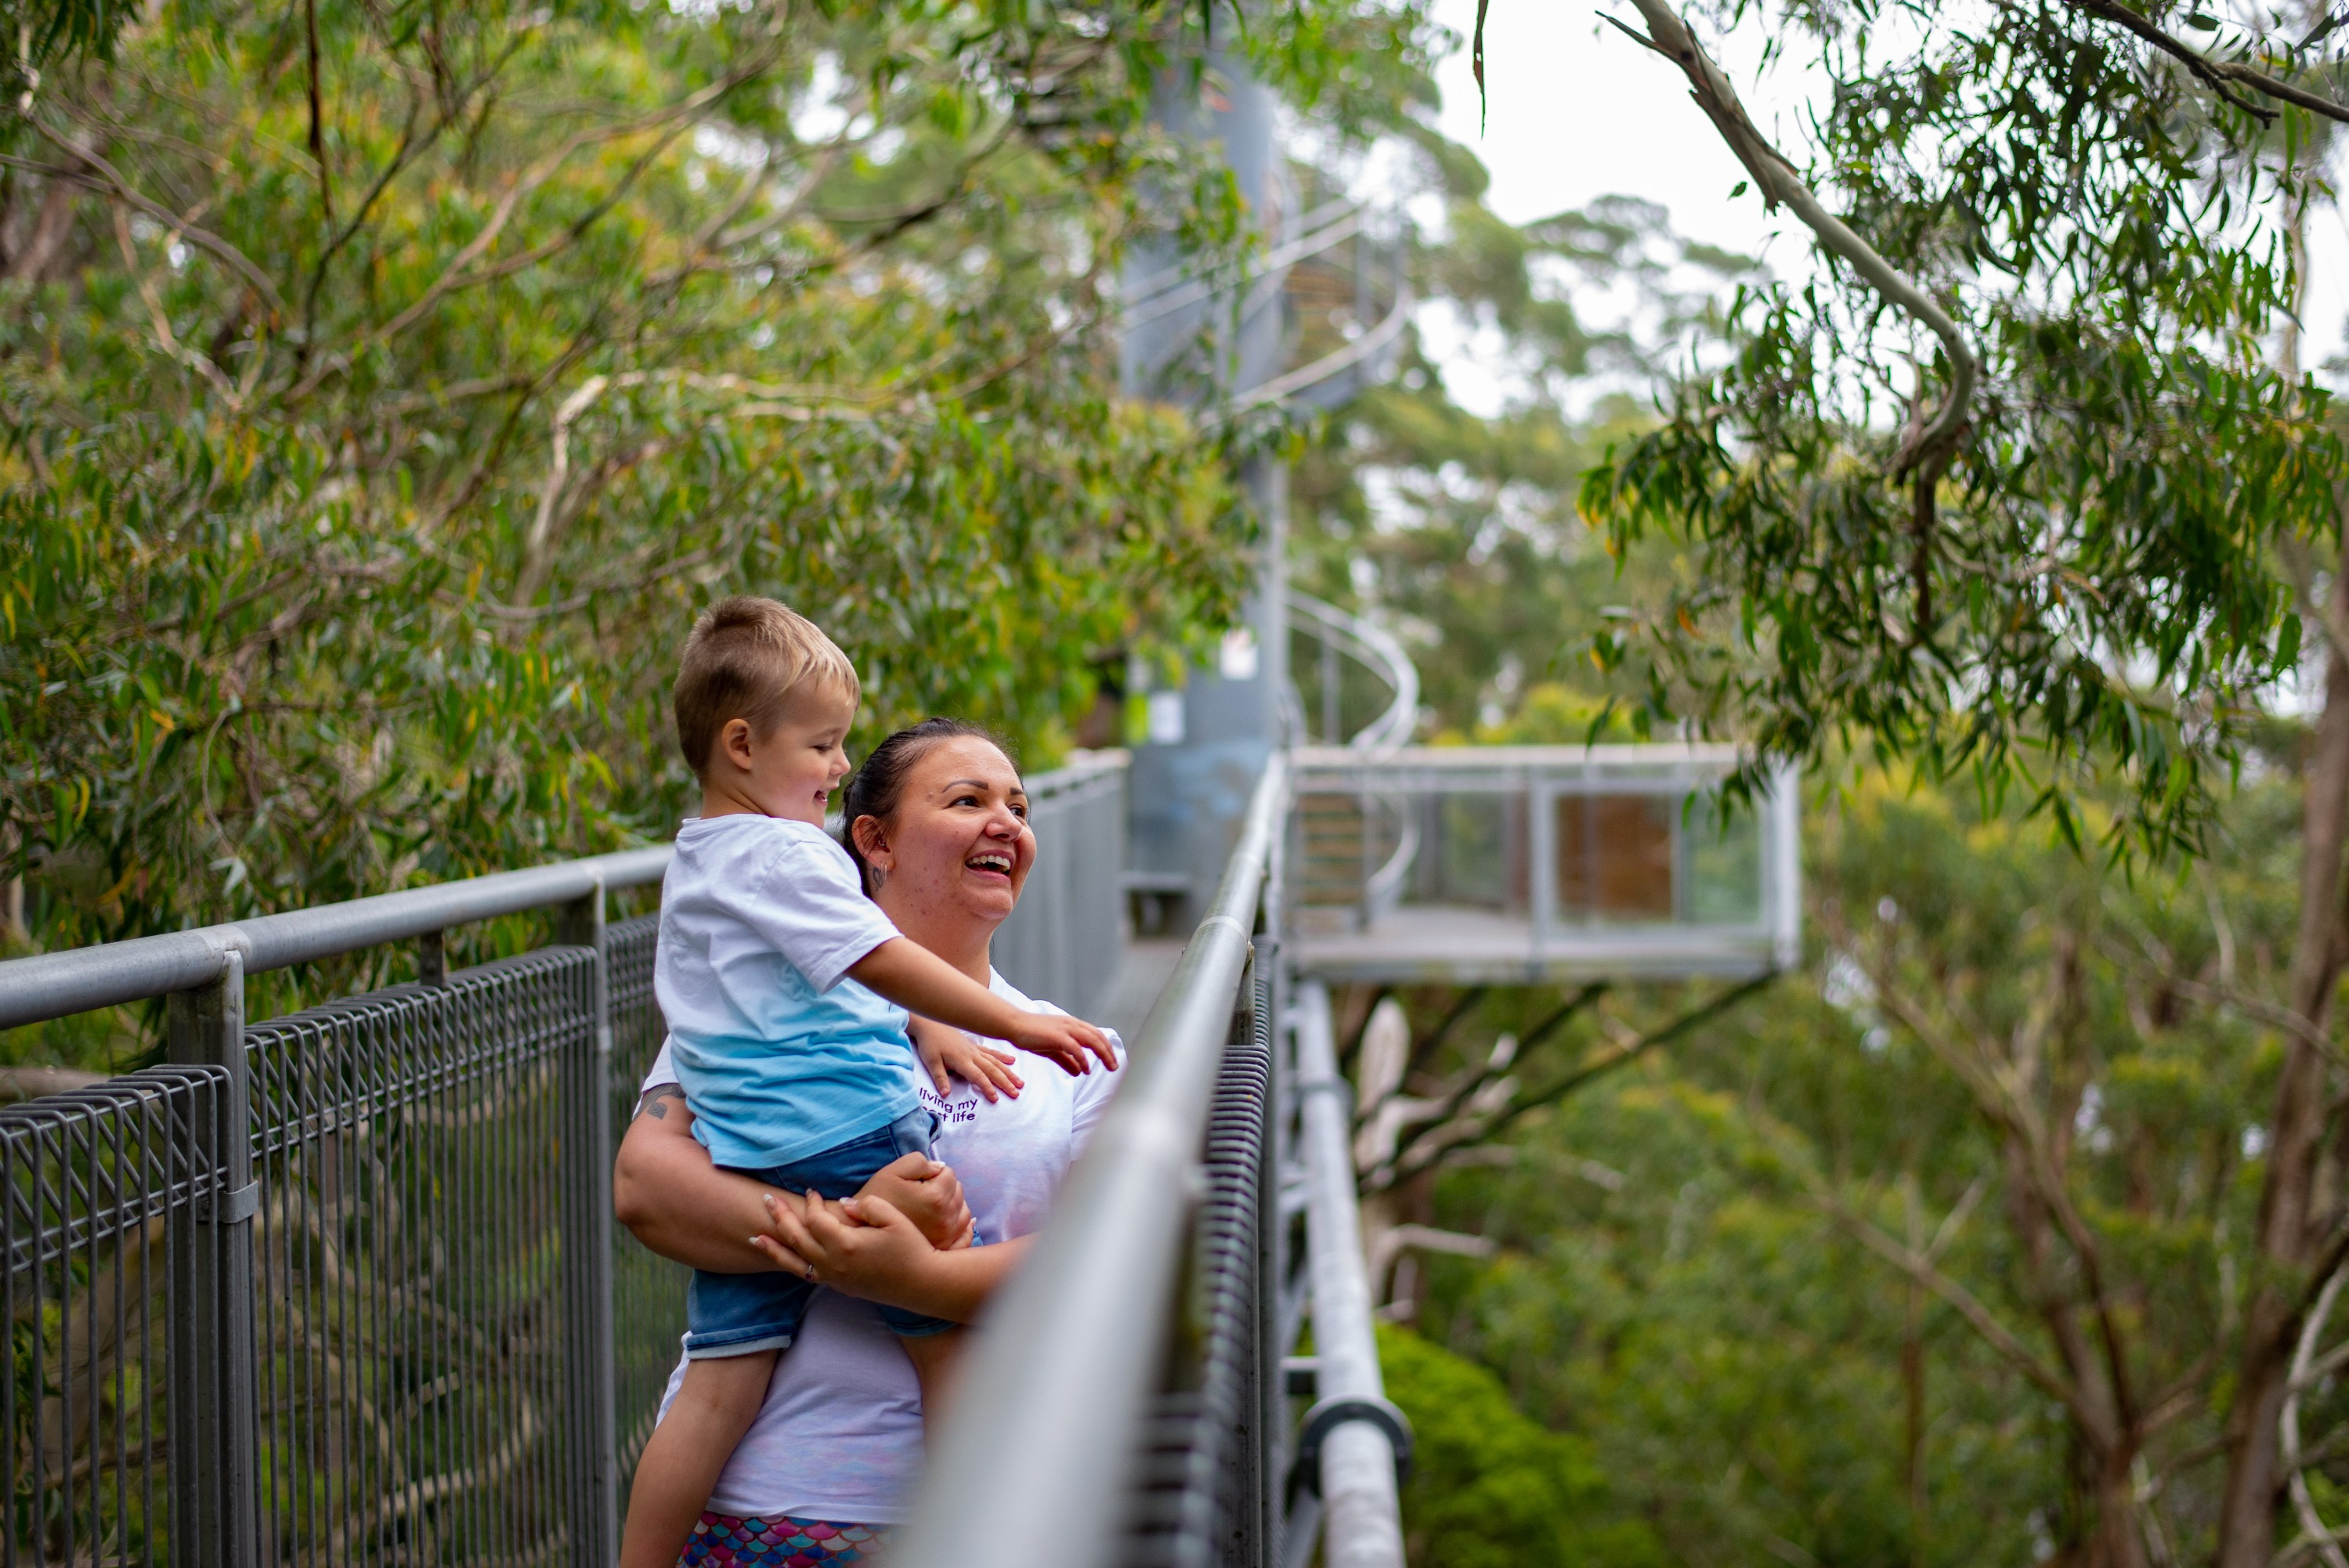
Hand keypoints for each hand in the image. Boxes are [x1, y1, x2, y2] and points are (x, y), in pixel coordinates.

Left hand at [752, 1188, 939, 1299]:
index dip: (811, 1202)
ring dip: (775, 1247)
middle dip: (781, 1218)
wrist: (922, 1284)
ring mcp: (834, 1278)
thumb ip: (865, 1206)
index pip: (816, 1219)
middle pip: (797, 1238)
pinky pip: (806, 1274)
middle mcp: (833, 1264)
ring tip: (756, 1237)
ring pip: (795, 1261)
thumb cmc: (911, 1248)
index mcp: (845, 1244)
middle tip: (767, 1201)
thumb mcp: (893, 1218)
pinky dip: (790, 1265)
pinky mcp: (838, 1286)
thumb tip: (842, 1204)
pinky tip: (784, 1258)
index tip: (812, 1190)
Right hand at [859, 1151, 972, 1249]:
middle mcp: (946, 1219)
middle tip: (922, 1193)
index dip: (933, 1172)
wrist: (861, 1233)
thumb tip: (939, 1167)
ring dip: (953, 1204)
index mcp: (935, 1198)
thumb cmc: (876, 1199)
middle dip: (944, 1188)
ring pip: (963, 1211)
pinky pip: (964, 1234)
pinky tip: (952, 1219)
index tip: (917, 1180)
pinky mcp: (944, 1249)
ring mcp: (947, 1237)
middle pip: (958, 1192)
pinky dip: (961, 1224)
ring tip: (932, 1206)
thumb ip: (919, 1162)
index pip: (949, 1174)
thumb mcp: (892, 1171)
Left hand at [908, 1015, 1022, 1101]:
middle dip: (1005, 1082)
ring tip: (1020, 1082)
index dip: (987, 1087)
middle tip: (1016, 1094)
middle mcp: (972, 1055)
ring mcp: (975, 1050)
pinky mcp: (974, 1045)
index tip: (996, 1098)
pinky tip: (1012, 1061)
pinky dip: (1002, 1057)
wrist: (930, 1024)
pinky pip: (992, 1052)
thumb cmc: (930, 1044)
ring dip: (1008, 1072)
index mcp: (962, 1060)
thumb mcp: (931, 1062)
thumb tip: (946, 1095)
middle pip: (992, 1070)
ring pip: (995, 1062)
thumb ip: (940, 1078)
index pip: (978, 1076)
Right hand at [1004, 1011, 1119, 1076]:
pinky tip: (1085, 1069)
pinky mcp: (1057, 1035)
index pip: (1096, 1034)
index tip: (1112, 1060)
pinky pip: (1075, 1048)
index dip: (1106, 1047)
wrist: (1015, 1026)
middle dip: (1109, 1052)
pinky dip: (1083, 1059)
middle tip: (1115, 1067)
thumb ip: (1067, 1060)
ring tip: (1109, 1066)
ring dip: (1103, 1054)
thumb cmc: (1033, 1035)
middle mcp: (1072, 1024)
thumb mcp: (1053, 1050)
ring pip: (1091, 1040)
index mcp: (1072, 1025)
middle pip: (1098, 1037)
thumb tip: (1079, 1071)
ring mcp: (1065, 1028)